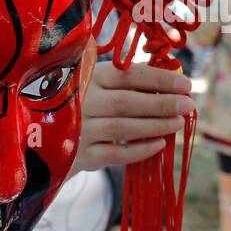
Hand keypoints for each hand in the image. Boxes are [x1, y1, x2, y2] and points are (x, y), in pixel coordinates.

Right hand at [72, 61, 194, 172]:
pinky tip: (159, 145)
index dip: (159, 79)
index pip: (127, 74)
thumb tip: (174, 82)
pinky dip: (140, 150)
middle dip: (162, 104)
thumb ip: (128, 81)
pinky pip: (114, 154)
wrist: (42, 136)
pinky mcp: (78, 156)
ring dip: (155, 126)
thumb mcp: (97, 84)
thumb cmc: (82, 103)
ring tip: (178, 123)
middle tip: (188, 105)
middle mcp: (80, 101)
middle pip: (127, 101)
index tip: (186, 84)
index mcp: (87, 76)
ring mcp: (77, 130)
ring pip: (122, 128)